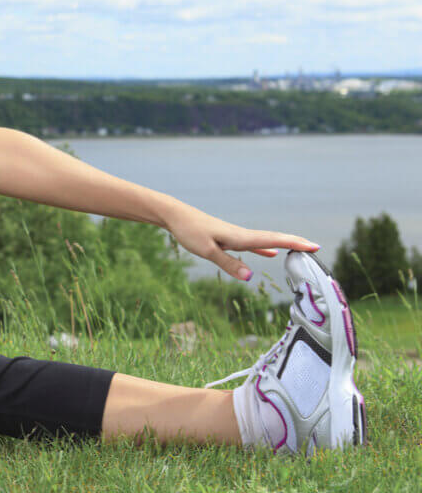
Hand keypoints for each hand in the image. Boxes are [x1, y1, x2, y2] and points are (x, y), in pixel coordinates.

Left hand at [162, 201, 319, 280]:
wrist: (176, 216)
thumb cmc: (190, 231)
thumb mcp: (207, 251)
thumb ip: (228, 264)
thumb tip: (250, 277)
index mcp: (239, 237)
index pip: (272, 240)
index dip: (293, 243)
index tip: (314, 246)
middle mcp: (241, 235)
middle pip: (273, 239)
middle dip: (295, 243)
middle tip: (316, 248)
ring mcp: (235, 236)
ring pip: (265, 241)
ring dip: (283, 245)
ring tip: (300, 249)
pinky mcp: (227, 238)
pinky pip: (252, 245)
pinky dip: (264, 249)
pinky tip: (271, 254)